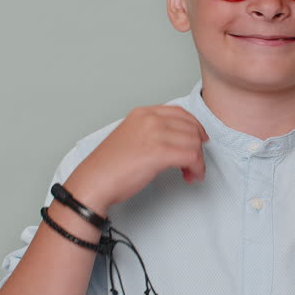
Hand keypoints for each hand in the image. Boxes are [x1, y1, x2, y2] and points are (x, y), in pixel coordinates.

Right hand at [65, 105, 208, 209]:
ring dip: (198, 160)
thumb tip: (176, 140)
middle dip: (198, 147)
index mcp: (142, 113)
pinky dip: (197, 168)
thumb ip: (152, 133)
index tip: (200, 140)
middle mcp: (150, 119)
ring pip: (194, 142)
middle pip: (190, 127)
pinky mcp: (159, 152)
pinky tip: (191, 175)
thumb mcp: (131, 137)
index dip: (195, 127)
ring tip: (191, 172)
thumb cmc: (109, 166)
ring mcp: (155, 134)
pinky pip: (191, 156)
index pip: (180, 113)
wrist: (94, 181)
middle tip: (194, 162)